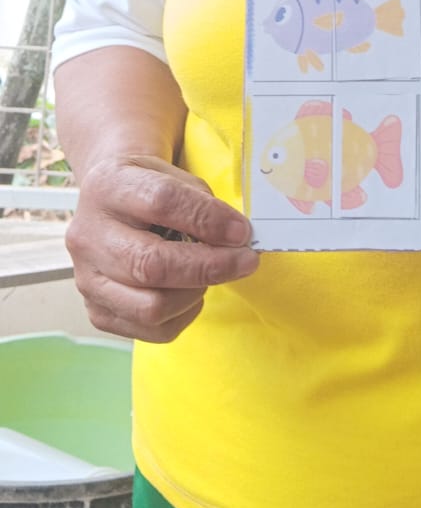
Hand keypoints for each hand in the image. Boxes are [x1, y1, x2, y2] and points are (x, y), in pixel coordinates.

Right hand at [65, 155, 258, 342]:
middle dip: (210, 267)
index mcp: (107, 187)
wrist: (109, 202)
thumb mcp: (175, 177)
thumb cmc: (149, 189)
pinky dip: (183, 314)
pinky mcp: (96, 311)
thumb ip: (204, 204)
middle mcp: (88, 236)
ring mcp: (87, 279)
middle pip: (151, 264)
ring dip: (195, 293)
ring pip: (150, 307)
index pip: (161, 203)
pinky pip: (151, 330)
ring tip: (211, 273)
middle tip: (246, 261)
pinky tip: (190, 292)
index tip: (241, 232)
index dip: (208, 219)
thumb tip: (237, 239)